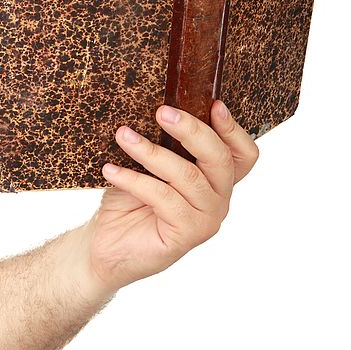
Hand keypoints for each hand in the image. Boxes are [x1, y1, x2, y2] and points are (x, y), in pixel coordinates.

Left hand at [82, 100, 258, 296]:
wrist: (106, 244)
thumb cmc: (130, 198)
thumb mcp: (151, 164)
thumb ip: (167, 142)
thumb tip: (163, 108)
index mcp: (217, 179)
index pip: (244, 154)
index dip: (234, 129)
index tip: (214, 105)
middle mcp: (219, 199)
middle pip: (221, 160)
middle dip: (192, 130)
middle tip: (162, 113)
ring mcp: (207, 219)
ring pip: (188, 176)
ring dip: (152, 152)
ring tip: (124, 136)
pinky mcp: (187, 235)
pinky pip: (163, 198)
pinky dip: (134, 180)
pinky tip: (112, 170)